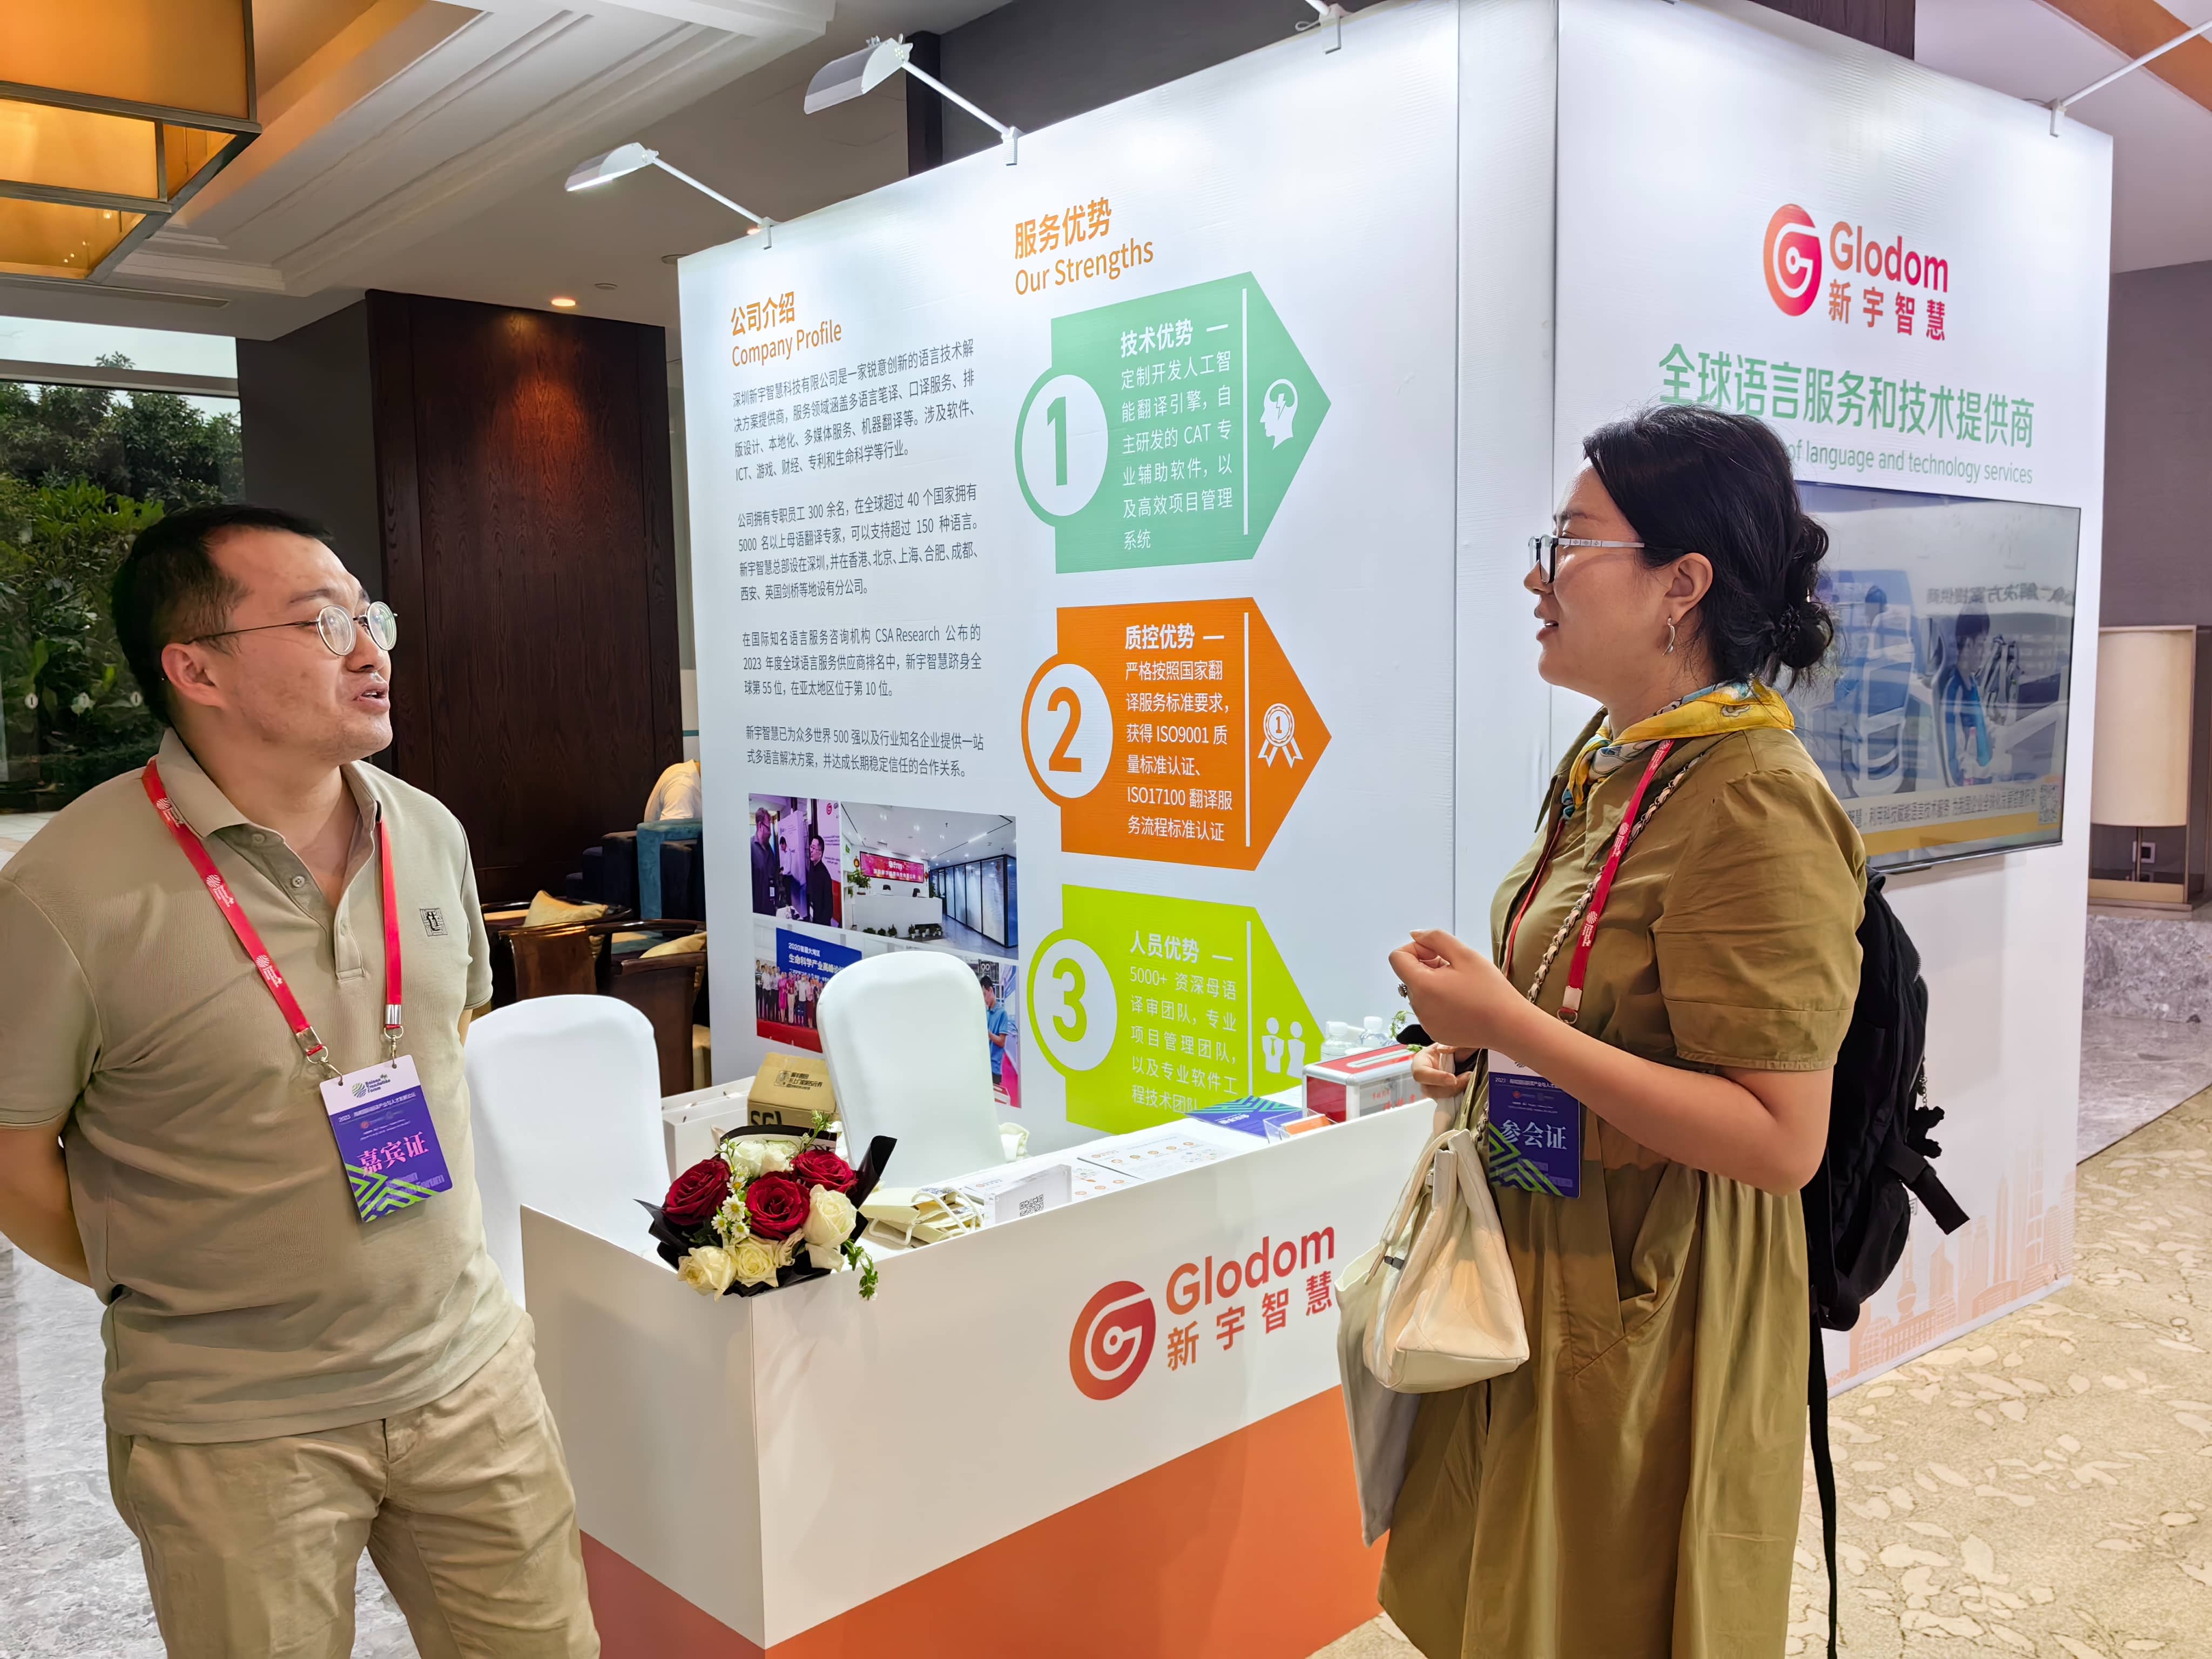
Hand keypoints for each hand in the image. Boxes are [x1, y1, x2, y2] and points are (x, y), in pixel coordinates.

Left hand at [1388, 930, 1529, 1055]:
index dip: (1416, 949)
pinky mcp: (1434, 1033)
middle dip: (1427, 967)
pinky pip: (1428, 1010)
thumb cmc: (1490, 989)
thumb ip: (1435, 939)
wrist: (1509, 1026)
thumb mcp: (1465, 954)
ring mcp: (1425, 1023)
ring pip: (1419, 993)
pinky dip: (1439, 1002)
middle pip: (1409, 975)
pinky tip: (1462, 1003)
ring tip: (1462, 987)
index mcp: (1422, 985)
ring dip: (1433, 984)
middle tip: (1456, 970)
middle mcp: (1417, 1007)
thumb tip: (1414, 935)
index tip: (1438, 955)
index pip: (1397, 958)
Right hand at [1408, 1043, 1472, 1101]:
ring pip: (1441, 1098)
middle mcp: (1425, 1079)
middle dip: (1449, 1088)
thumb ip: (1450, 1044)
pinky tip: (1469, 1085)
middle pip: (1430, 1091)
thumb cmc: (1450, 1046)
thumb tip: (1445, 1049)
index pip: (1420, 1073)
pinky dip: (1460, 1096)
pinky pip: (1450, 1102)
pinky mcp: (1445, 1096)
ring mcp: (1434, 1089)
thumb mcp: (1450, 1040)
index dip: (1436, 1078)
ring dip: (1457, 1091)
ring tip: (1469, 1078)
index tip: (1452, 1078)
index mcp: (1420, 1062)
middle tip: (1467, 1077)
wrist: (1458, 1053)